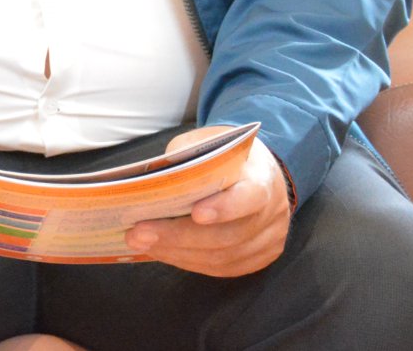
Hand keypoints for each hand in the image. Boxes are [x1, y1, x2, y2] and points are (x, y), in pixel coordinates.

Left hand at [125, 126, 290, 276]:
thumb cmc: (224, 155)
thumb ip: (185, 161)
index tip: (195, 213)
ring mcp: (269, 240)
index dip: (224, 208)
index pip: (249, 197)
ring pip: (223, 258)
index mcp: (263, 178)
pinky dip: (188, 262)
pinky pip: (223, 268)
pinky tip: (162, 252)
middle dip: (179, 236)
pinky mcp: (259, 258)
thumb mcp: (206, 143)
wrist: (259, 171)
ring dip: (177, 252)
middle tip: (139, 233)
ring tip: (141, 243)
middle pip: (228, 235)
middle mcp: (272, 214)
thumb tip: (150, 185)